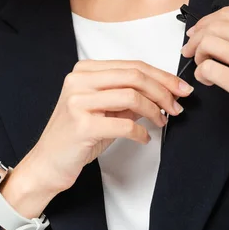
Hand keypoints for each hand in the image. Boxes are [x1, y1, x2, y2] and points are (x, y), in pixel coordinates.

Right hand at [25, 60, 192, 193]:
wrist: (48, 164)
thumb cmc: (78, 136)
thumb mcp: (106, 109)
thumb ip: (130, 97)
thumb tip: (165, 92)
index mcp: (85, 70)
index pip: (133, 66)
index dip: (162, 76)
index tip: (180, 87)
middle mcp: (79, 80)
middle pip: (135, 76)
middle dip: (163, 90)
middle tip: (178, 104)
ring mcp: (78, 101)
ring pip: (132, 96)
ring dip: (155, 109)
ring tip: (162, 120)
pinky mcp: (82, 125)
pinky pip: (124, 124)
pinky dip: (141, 132)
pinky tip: (144, 137)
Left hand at [181, 6, 228, 157]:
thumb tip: (218, 31)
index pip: (228, 13)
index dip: (206, 21)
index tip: (197, 32)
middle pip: (214, 27)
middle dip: (196, 38)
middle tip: (190, 51)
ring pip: (208, 44)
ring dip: (198, 56)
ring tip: (204, 67)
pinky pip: (208, 69)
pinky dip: (202, 73)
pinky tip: (210, 81)